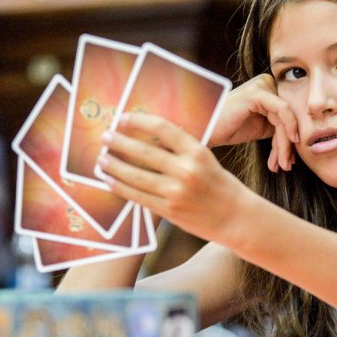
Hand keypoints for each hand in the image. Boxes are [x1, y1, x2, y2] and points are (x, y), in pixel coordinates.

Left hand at [98, 113, 250, 243]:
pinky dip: (121, 187)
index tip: (123, 118)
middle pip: (144, 152)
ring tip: (101, 158)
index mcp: (197, 152)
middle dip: (119, 143)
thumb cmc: (219, 185)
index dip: (139, 121)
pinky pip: (138, 196)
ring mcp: (176, 192)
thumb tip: (147, 136)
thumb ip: (180, 149)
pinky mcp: (169, 211)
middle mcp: (186, 170)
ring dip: (114, 166)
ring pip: (136, 176)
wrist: (235, 217)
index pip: (163, 129)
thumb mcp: (205, 159)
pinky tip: (110, 180)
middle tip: (105, 136)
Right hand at [207, 74, 298, 171]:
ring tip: (282, 165)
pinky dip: (286, 132)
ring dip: (285, 145)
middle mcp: (267, 82)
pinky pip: (282, 112)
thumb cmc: (228, 128)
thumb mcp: (261, 128)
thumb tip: (301, 140)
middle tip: (286, 165)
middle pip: (288, 116)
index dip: (289, 139)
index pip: (288, 115)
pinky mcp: (258, 92)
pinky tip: (282, 153)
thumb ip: (280, 128)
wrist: (204, 129)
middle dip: (288, 144)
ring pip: (286, 118)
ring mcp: (262, 85)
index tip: (288, 162)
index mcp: (269, 88)